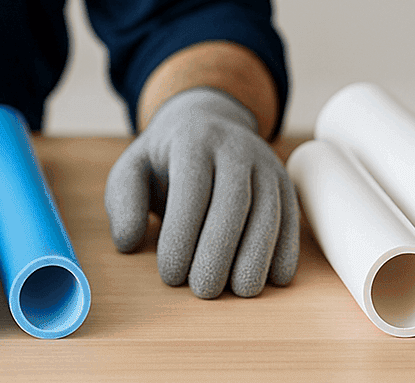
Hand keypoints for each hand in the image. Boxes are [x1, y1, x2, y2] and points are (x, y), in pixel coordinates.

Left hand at [104, 85, 298, 297]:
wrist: (208, 123)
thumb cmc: (165, 159)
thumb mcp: (133, 169)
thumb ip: (123, 202)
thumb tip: (128, 242)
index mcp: (192, 140)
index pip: (191, 190)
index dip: (182, 236)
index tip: (170, 275)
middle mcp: (234, 148)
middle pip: (233, 203)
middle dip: (219, 252)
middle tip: (203, 291)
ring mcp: (265, 165)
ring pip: (268, 213)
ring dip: (256, 257)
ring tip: (239, 291)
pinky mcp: (285, 185)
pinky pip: (291, 219)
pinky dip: (285, 251)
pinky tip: (271, 278)